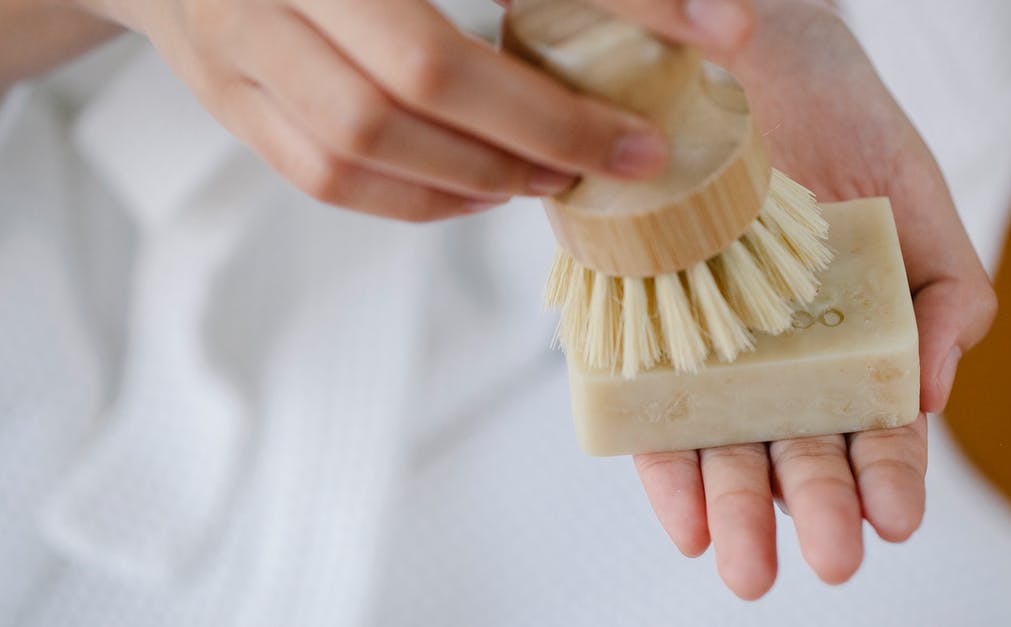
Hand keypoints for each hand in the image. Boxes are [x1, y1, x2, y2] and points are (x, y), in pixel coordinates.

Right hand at [69, 0, 750, 220]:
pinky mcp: (227, 92)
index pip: (473, 11)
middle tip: (616, 158)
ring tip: (547, 181)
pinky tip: (473, 194)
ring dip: (471, 175)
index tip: (683, 86)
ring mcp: (237, 38)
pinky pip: (321, 174)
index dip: (589, 54)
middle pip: (416, 78)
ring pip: (359, 141)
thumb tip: (717, 24)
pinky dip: (411, 198)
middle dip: (534, 133)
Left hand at [633, 1, 997, 597]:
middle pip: (799, 451)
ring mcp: (714, 352)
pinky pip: (650, 410)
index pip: (875, 430)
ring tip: (745, 565)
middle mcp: (783, 363)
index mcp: (855, 347)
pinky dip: (665, 467)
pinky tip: (684, 519)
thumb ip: (950, 297)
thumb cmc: (849, 126)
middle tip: (827, 559)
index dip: (887, 477)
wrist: (750, 59)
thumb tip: (936, 396)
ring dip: (736, 509)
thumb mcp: (921, 202)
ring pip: (724, 446)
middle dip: (812, 508)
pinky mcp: (645, 331)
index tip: (896, 518)